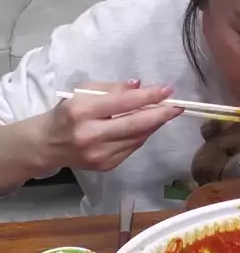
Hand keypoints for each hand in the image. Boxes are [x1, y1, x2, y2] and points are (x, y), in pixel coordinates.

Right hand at [41, 80, 181, 172]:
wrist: (48, 145)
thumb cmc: (67, 112)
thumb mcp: (83, 92)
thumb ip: (112, 89)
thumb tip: (139, 86)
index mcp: (81, 111)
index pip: (122, 103)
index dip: (148, 97)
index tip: (167, 90)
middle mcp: (90, 135)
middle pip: (134, 125)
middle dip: (160, 115)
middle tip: (178, 106)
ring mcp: (98, 154)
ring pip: (137, 138)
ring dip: (154, 124)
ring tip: (163, 112)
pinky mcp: (105, 166)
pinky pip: (132, 148)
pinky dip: (142, 135)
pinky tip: (146, 126)